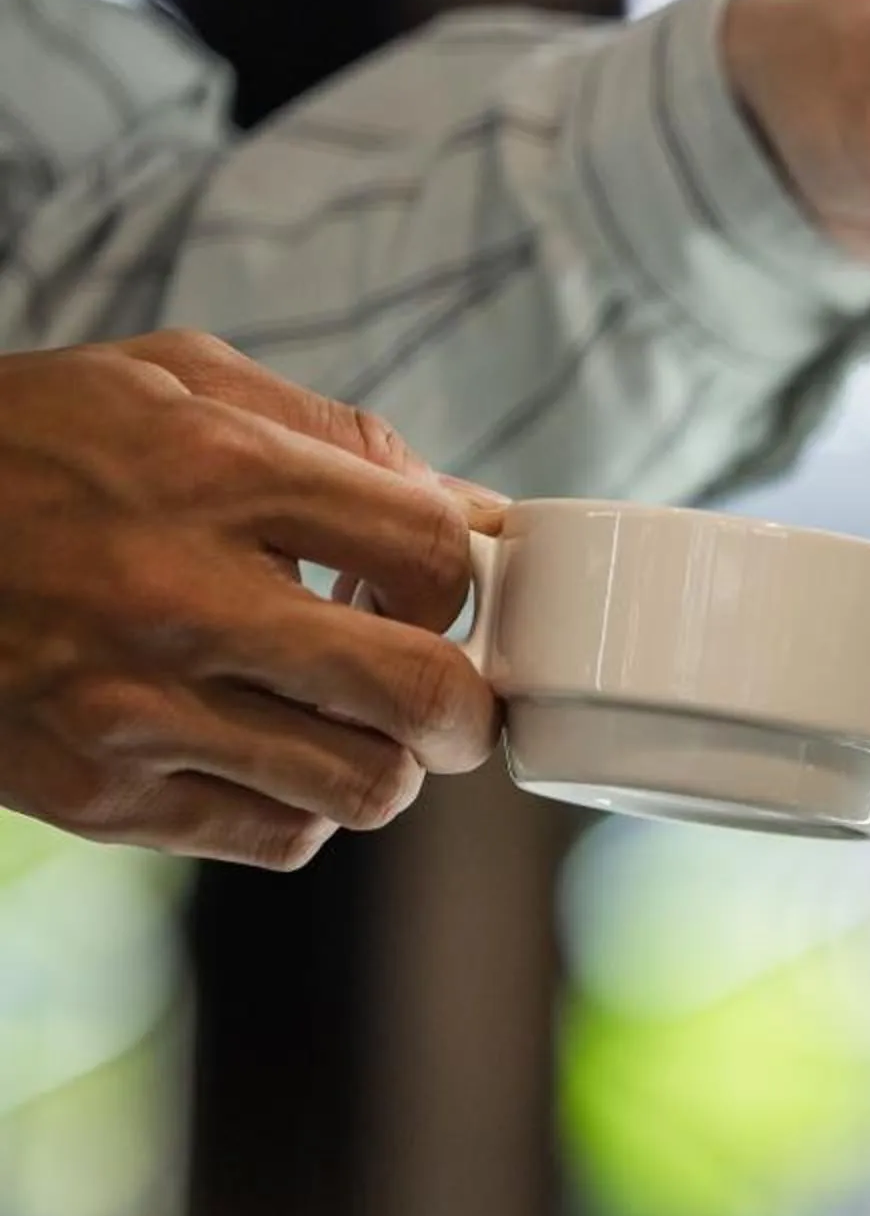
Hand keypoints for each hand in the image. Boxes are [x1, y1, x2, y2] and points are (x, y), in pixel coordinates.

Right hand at [0, 331, 500, 870]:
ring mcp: (131, 709)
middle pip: (425, 696)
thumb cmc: (32, 447)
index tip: (430, 591)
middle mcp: (176, 597)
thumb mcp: (175, 379)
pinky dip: (303, 807)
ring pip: (367, 787)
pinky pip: (281, 837)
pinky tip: (264, 750)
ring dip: (385, 758)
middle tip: (440, 689)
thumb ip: (341, 440)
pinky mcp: (97, 796)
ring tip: (341, 718)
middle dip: (462, 702)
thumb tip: (480, 517)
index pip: (429, 552)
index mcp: (210, 471)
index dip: (461, 582)